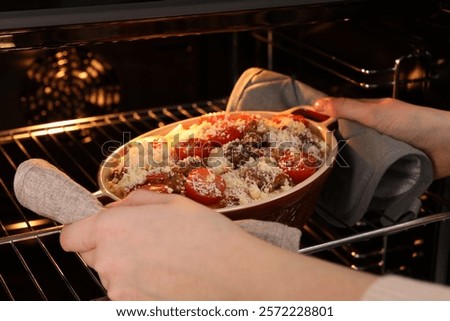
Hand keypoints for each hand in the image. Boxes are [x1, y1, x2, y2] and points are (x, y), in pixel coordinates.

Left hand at [60, 189, 375, 299]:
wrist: (236, 275)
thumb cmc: (209, 236)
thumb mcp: (172, 202)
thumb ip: (135, 202)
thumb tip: (118, 208)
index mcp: (114, 228)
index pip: (71, 236)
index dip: (84, 231)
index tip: (96, 231)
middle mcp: (110, 261)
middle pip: (92, 256)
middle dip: (110, 248)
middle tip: (144, 242)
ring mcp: (121, 291)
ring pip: (112, 276)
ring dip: (129, 268)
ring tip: (165, 260)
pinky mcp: (134, 310)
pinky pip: (128, 294)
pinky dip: (141, 287)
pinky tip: (169, 277)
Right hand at [314, 97, 449, 178]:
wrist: (449, 146)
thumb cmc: (417, 122)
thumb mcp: (376, 113)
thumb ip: (348, 108)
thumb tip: (318, 102)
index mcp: (371, 114)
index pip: (341, 116)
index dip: (324, 122)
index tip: (306, 133)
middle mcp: (376, 132)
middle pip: (348, 140)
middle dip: (333, 149)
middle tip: (313, 160)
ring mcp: (384, 151)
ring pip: (359, 158)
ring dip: (349, 166)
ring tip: (329, 175)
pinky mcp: (393, 167)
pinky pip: (373, 173)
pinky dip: (364, 178)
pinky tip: (352, 184)